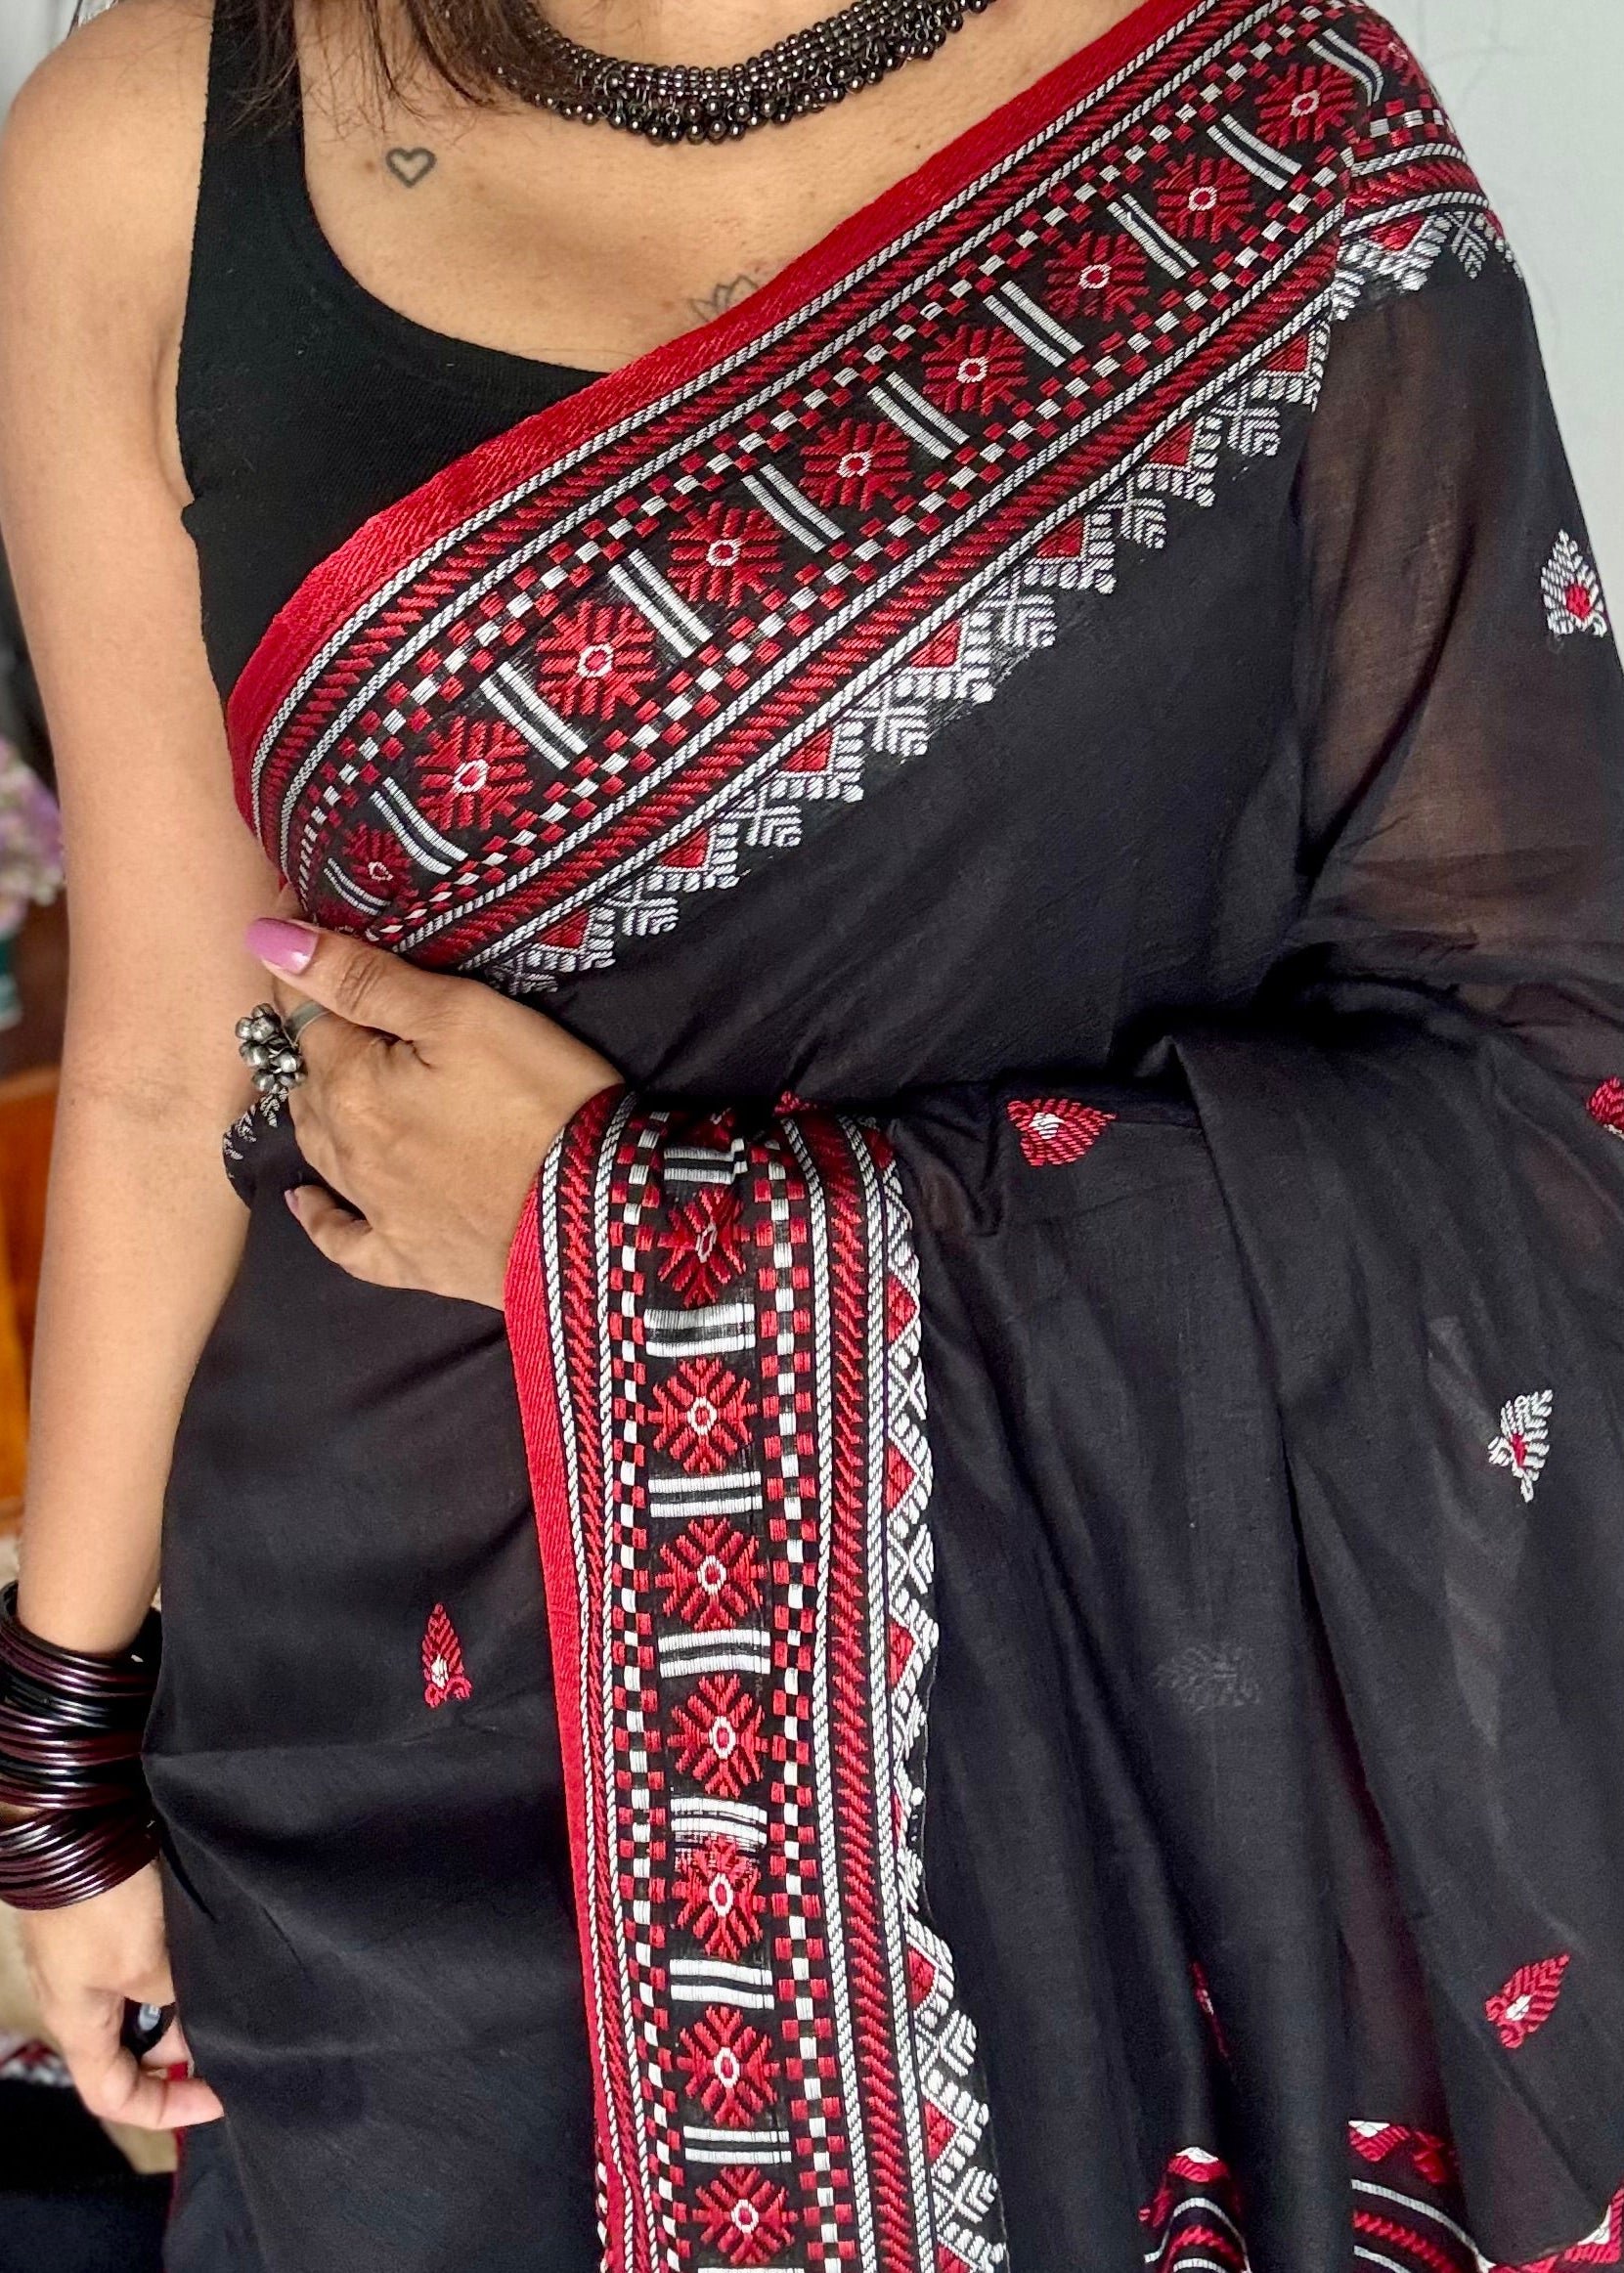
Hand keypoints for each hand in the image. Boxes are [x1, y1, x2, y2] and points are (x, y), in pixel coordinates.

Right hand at [22, 1863, 222, 2129]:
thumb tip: (197, 2027)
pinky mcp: (112, 1919)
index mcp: (79, 2023)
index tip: (219, 2098)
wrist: (77, 1821)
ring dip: (186, 2003)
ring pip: (147, 2003)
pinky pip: (151, 1962)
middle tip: (237, 2037)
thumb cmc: (102, 1903)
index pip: (113, 2095)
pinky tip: (218, 1953)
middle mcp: (83, 1996)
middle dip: (183, 2051)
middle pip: (134, 2050)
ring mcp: (96, 1956)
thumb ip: (175, 2002)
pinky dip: (182, 1968)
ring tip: (235, 1993)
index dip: (164, 2109)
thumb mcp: (147, 1964)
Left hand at [248, 916, 620, 1307]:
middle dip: (313, 1043)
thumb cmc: (538, 1098)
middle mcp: (345, 1149)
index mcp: (351, 1084)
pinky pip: (341, 1239)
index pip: (303, 1015)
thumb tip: (268, 941)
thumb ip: (364, 978)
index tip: (302, 936)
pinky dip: (318, 1216)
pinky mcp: (407, 1259)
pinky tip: (305, 1200)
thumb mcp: (462, 1015)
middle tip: (338, 1009)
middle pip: (306, 1082)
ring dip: (315, 1109)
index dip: (302, 973)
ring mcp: (374, 1210)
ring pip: (317, 1148)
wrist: (597, 1214)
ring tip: (327, 1080)